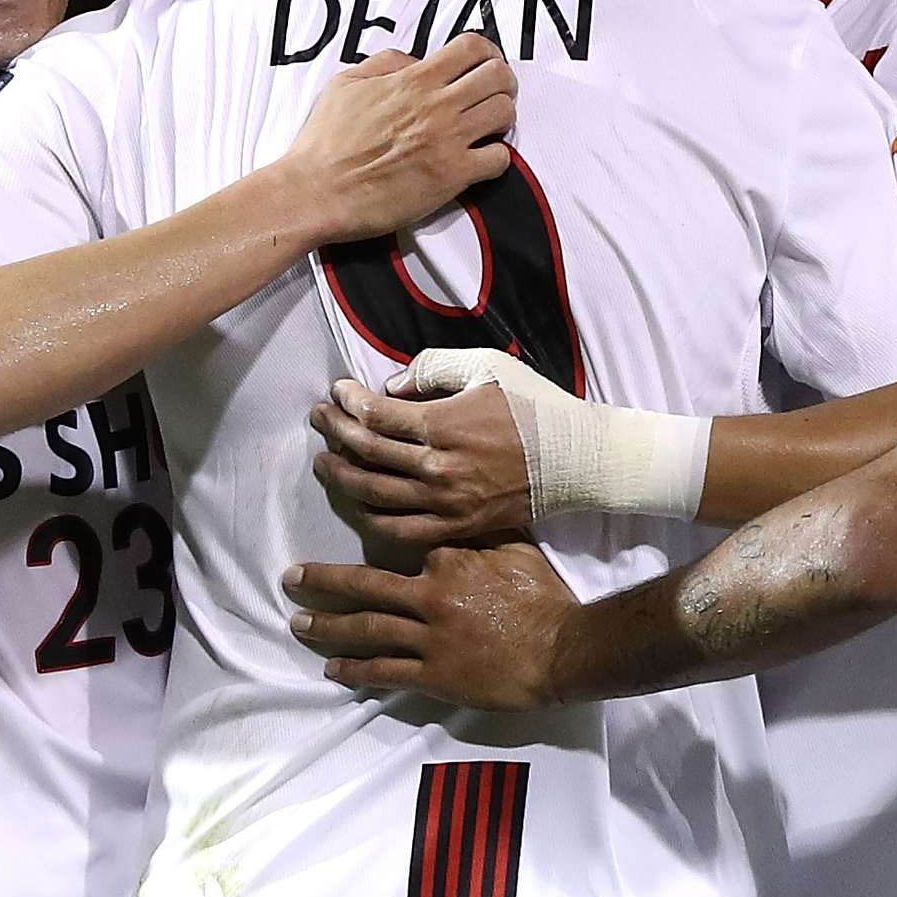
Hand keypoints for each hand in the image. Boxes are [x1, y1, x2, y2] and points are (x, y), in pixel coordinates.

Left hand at [286, 545, 584, 709]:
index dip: (368, 538)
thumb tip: (460, 507)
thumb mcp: (516, 547)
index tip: (341, 530)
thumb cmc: (542, 596)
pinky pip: (385, 670)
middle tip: (291, 580)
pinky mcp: (433, 674)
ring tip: (298, 624)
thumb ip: (481, 530)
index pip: (399, 545)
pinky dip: (355, 669)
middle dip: (321, 582)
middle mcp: (428, 594)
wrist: (561, 648)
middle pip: (363, 586)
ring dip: (326, 626)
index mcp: (446, 559)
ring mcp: (428, 637)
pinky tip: (333, 668)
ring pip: (365, 628)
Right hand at [288, 35, 515, 241]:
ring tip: (487, 127)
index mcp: (412, 81)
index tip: (485, 64)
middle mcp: (436, 106)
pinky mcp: (452, 177)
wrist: (316, 191)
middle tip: (494, 94)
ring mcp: (448, 141)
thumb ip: (385, 63)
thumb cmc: (325, 142)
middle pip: (498, 77)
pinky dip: (497, 157)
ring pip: (504, 113)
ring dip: (503, 117)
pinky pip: (499, 159)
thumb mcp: (346, 83)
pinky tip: (480, 159)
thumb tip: (416, 61)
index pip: (472, 47)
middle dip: (503, 82)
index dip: (488, 52)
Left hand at [310, 373, 534, 547]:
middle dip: (335, 432)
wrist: (578, 461)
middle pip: (366, 452)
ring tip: (325, 462)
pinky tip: (356, 503)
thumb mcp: (489, 366)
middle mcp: (439, 467)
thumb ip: (434, 368)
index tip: (336, 392)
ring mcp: (446, 503)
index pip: (377, 415)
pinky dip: (369, 517)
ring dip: (341, 477)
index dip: (348, 401)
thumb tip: (390, 388)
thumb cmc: (535, 407)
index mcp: (445, 424)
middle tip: (319, 419)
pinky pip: (399, 530)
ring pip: (373, 494)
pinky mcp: (456, 528)